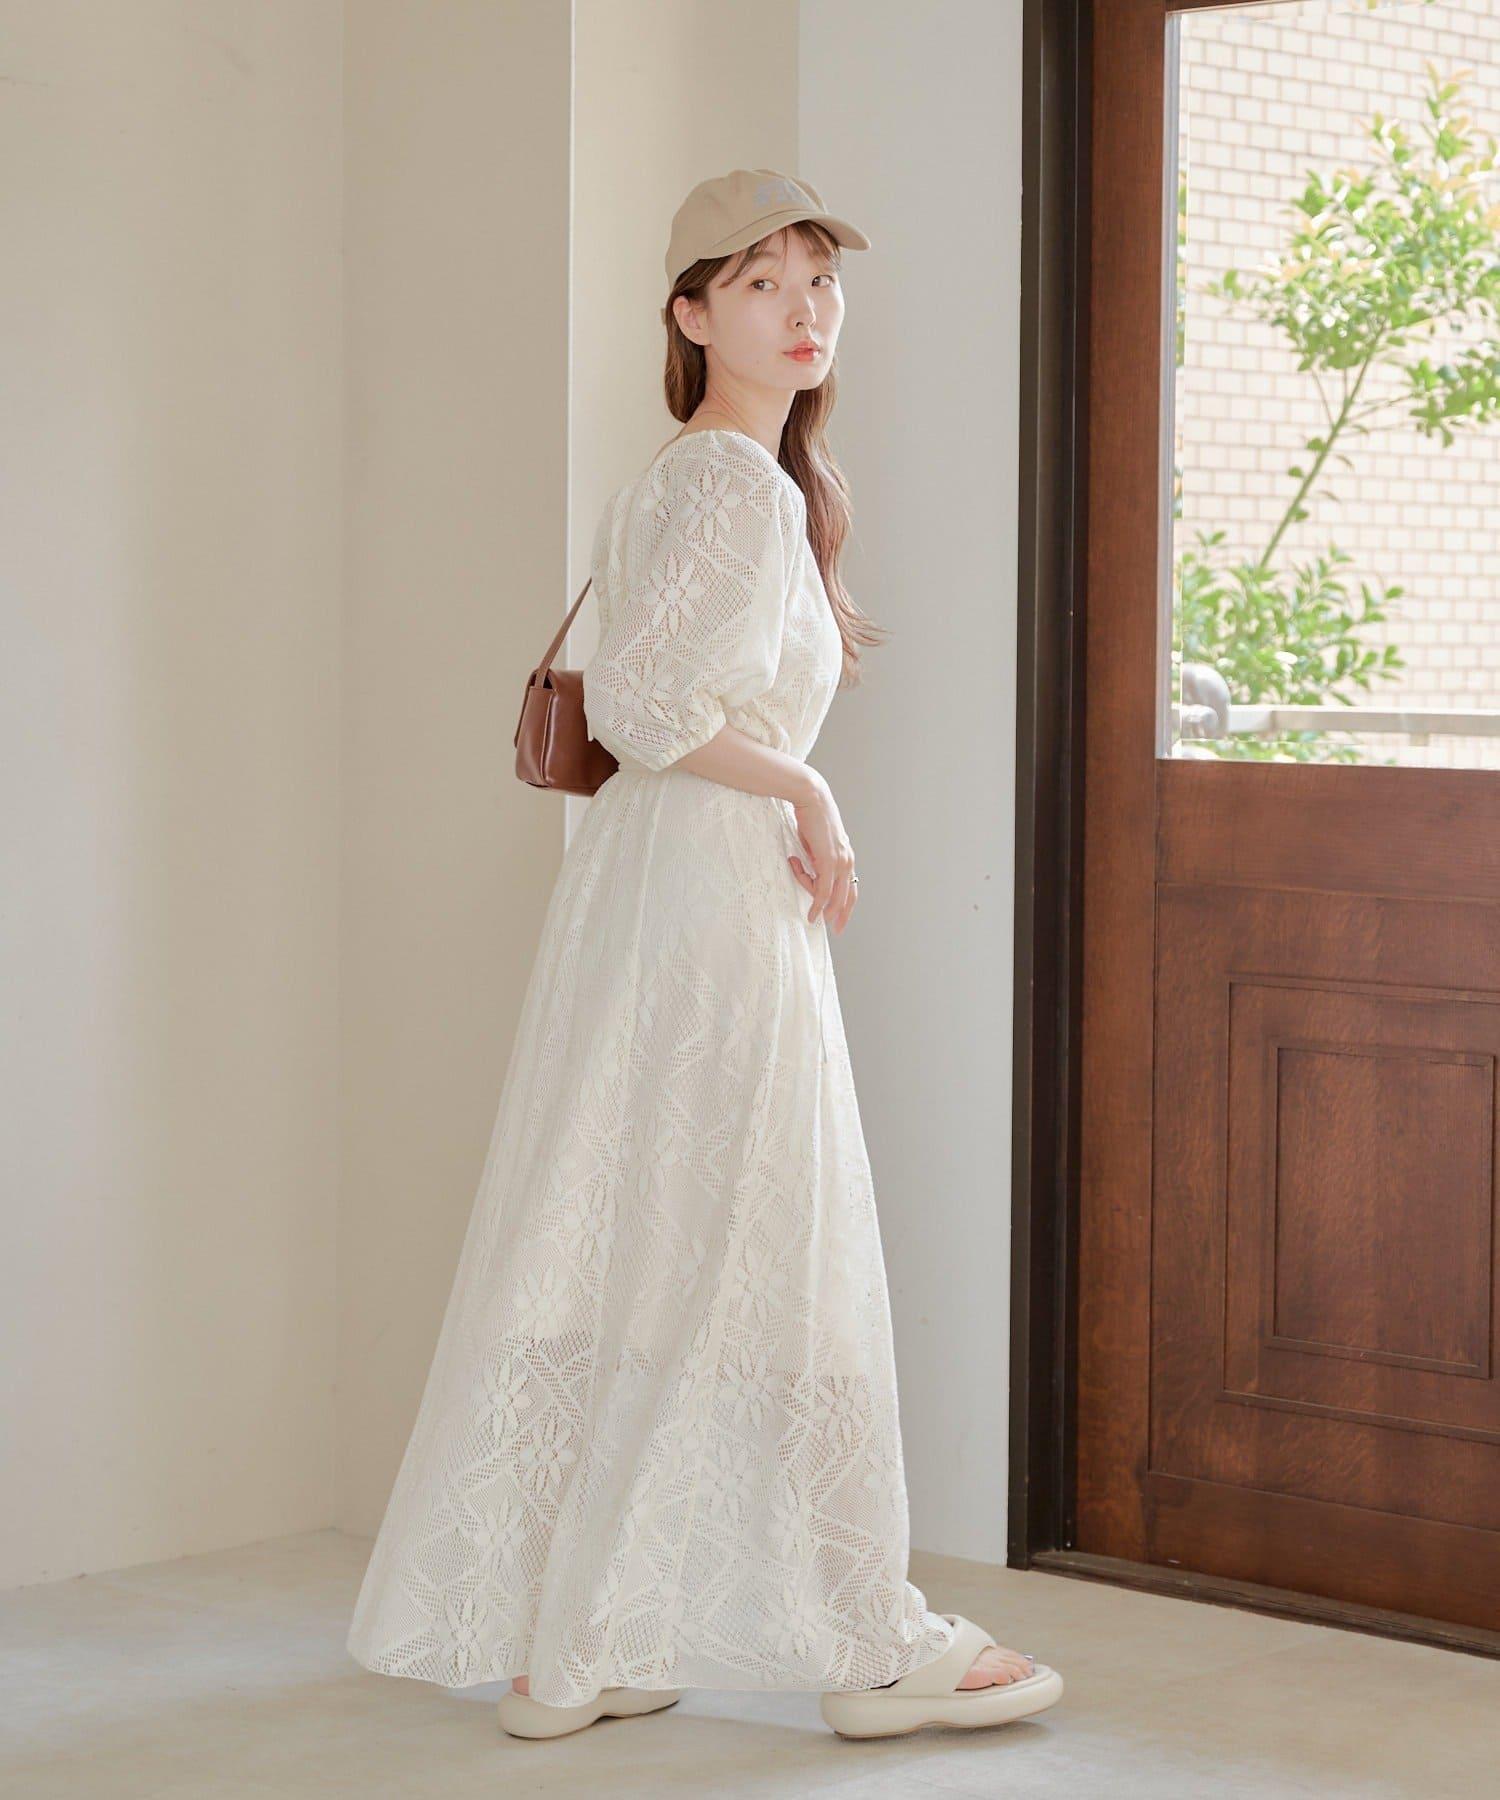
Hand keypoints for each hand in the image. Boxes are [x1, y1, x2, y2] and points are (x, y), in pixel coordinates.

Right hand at [786, 781, 857, 932]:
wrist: (811, 798)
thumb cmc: (810, 817)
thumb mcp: (814, 843)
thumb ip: (815, 859)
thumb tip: (809, 870)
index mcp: (846, 856)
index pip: (851, 886)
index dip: (847, 904)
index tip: (841, 918)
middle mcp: (848, 861)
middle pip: (849, 896)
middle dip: (843, 915)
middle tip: (837, 930)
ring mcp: (841, 861)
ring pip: (834, 896)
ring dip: (822, 909)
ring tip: (811, 915)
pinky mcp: (829, 861)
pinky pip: (823, 890)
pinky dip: (818, 905)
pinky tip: (813, 915)